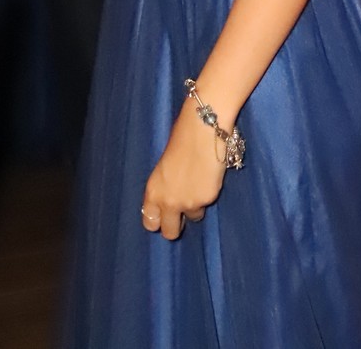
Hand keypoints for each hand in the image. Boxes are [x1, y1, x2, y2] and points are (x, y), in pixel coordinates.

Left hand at [141, 98, 225, 239]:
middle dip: (176, 224)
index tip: (165, 214)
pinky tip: (210, 175)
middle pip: (170, 232)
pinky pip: (208, 202)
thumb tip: (172, 194)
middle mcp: (169, 201)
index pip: (149, 222)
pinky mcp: (209, 198)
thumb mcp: (164, 166)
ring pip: (194, 216)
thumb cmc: (182, 137)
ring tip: (200, 182)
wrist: (203, 127)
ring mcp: (190, 202)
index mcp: (153, 191)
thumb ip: (165, 185)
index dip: (158, 220)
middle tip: (184, 210)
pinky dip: (209, 192)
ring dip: (196, 205)